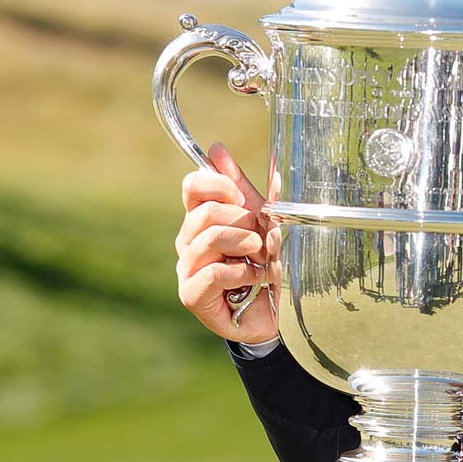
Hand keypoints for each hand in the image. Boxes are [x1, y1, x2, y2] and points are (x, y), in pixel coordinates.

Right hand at [175, 142, 276, 343]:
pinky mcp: (191, 294)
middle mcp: (188, 241)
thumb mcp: (260, 221)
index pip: (192, 185)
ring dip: (247, 245)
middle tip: (261, 240)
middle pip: (205, 211)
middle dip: (243, 222)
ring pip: (210, 238)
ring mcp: (186, 268)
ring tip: (262, 258)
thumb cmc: (265, 264)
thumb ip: (241, 188)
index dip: (218, 185)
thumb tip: (216, 149)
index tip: (242, 199)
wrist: (276, 312)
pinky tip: (256, 279)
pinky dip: (244, 272)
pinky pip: (214, 272)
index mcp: (201, 219)